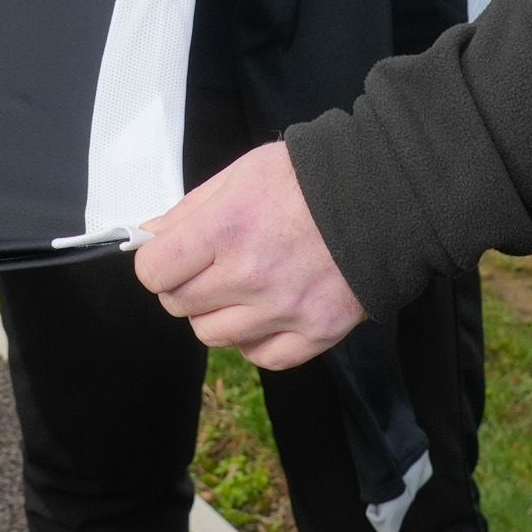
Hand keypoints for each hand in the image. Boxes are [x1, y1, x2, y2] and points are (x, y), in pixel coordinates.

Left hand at [133, 142, 366, 369]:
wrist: (382, 196)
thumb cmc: (308, 179)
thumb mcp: (241, 174)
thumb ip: (189, 209)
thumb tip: (149, 236)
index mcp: (227, 229)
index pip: (155, 271)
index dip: (156, 262)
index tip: (168, 255)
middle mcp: (251, 275)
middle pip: (180, 305)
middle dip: (183, 286)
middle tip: (206, 267)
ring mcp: (284, 310)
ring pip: (214, 336)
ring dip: (216, 314)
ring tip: (239, 287)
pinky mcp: (316, 333)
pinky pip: (262, 357)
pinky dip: (255, 340)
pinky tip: (264, 313)